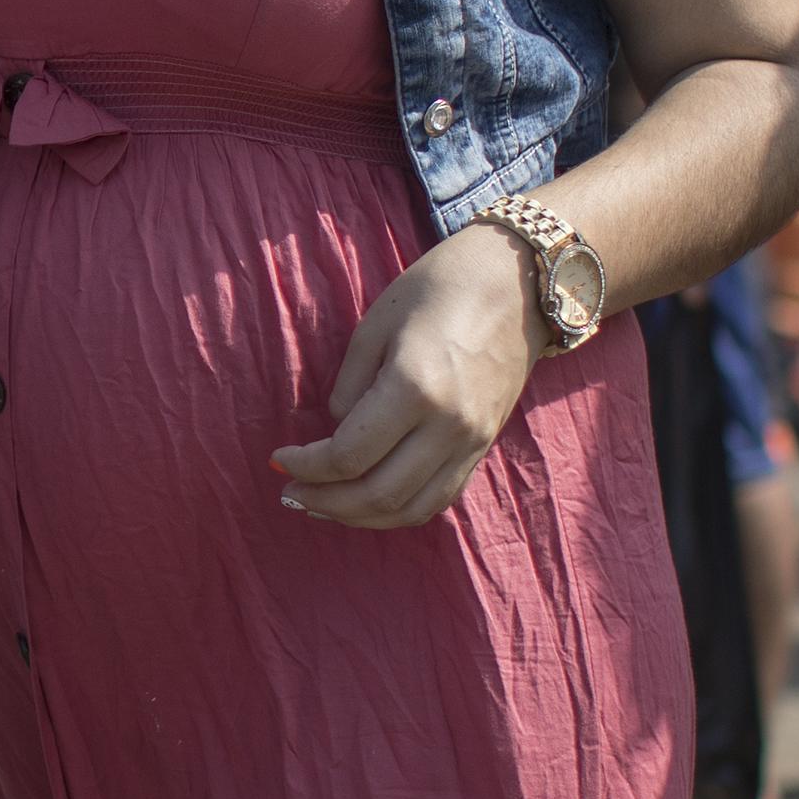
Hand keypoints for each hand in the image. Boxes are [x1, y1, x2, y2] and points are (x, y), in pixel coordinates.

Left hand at [274, 224, 535, 527]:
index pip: (348, 455)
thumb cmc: (439, 288)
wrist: (519, 282)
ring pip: (411, 509)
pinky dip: (399, 510)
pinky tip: (369, 502)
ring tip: (322, 505)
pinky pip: (440, 498)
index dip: (306, 466)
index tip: (279, 459)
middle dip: (325, 501)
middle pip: (378, 495)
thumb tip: (338, 431)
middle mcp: (448, 426)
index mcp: (415, 388)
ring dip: (360, 517)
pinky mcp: (484, 446)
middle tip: (292, 493)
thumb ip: (350, 385)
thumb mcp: (376, 324)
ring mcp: (472, 441)